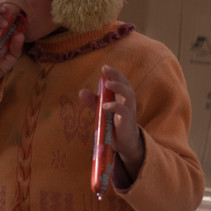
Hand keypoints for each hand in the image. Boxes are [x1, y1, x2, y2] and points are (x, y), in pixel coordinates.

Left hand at [78, 65, 143, 183]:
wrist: (124, 143)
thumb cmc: (113, 124)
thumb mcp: (102, 111)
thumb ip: (93, 101)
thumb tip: (81, 92)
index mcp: (122, 97)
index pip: (121, 81)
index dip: (114, 73)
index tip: (104, 67)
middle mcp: (127, 102)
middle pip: (126, 84)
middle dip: (117, 76)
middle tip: (106, 70)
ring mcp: (129, 111)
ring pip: (129, 95)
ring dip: (118, 87)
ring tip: (107, 84)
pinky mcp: (127, 122)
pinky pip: (123, 111)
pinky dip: (114, 106)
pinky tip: (104, 106)